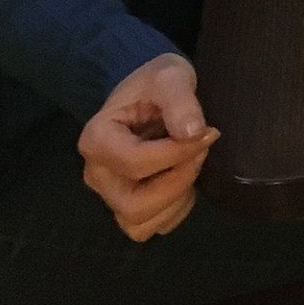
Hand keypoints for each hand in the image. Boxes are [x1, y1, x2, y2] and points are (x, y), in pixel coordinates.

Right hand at [77, 53, 218, 241]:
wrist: (151, 91)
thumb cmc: (155, 82)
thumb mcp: (170, 76)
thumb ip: (180, 100)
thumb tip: (193, 133)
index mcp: (96, 139)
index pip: (135, 163)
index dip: (176, 154)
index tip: (207, 132)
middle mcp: (97, 173)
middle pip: (133, 204)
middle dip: (176, 183)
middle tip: (200, 152)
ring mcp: (109, 194)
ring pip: (140, 224)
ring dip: (175, 201)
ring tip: (192, 165)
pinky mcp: (126, 205)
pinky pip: (150, 227)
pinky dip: (173, 211)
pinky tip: (185, 180)